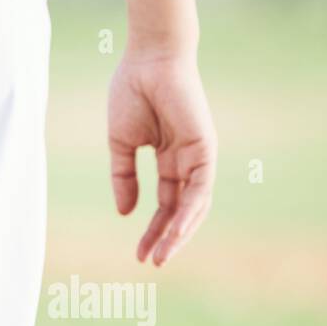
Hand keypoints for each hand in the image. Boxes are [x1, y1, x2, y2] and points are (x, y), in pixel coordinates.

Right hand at [107, 49, 216, 266]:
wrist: (147, 62)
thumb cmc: (132, 93)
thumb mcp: (121, 144)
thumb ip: (123, 177)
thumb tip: (126, 213)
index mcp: (168, 159)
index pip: (163, 204)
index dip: (152, 230)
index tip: (139, 254)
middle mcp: (187, 162)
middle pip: (181, 211)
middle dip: (166, 238)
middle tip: (152, 263)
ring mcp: (198, 157)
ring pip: (194, 206)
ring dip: (179, 233)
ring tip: (162, 255)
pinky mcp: (205, 149)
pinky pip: (200, 189)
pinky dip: (188, 211)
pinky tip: (174, 230)